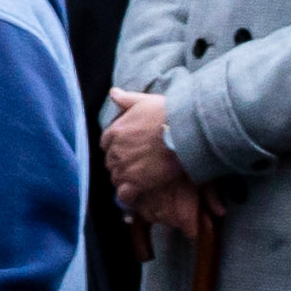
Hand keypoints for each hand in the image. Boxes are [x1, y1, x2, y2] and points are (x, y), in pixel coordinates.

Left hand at [101, 90, 189, 218]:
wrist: (184, 131)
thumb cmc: (167, 113)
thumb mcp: (144, 101)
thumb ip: (126, 99)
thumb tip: (113, 92)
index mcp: (115, 131)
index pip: (106, 143)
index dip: (116, 147)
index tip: (127, 149)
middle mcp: (116, 150)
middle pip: (111, 162)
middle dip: (120, 163)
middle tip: (136, 165)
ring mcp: (125, 167)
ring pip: (117, 178)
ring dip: (125, 179)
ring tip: (138, 181)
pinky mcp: (136, 182)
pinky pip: (125, 195)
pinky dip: (127, 197)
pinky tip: (134, 198)